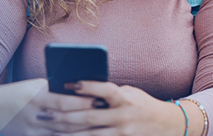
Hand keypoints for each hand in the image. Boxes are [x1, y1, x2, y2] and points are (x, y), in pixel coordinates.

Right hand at [0, 78, 95, 135]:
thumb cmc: (19, 91)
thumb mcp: (35, 86)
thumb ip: (56, 89)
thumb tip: (84, 90)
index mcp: (35, 98)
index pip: (64, 102)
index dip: (83, 103)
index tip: (100, 100)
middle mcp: (32, 116)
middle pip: (65, 121)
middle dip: (87, 119)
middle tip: (105, 115)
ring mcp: (29, 131)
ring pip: (61, 134)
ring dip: (81, 132)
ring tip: (99, 127)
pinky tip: (81, 135)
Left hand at [49, 81, 185, 135]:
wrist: (167, 126)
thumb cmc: (143, 105)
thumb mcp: (131, 94)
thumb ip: (110, 94)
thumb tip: (81, 91)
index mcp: (126, 99)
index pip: (105, 89)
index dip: (87, 85)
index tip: (68, 82)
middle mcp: (124, 116)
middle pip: (89, 117)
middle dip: (65, 115)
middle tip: (45, 113)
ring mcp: (122, 133)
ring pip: (88, 135)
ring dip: (66, 133)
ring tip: (49, 129)